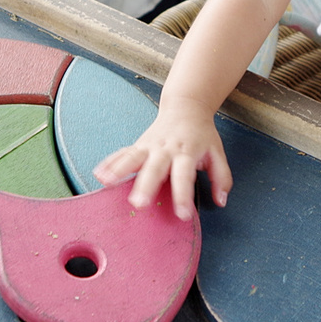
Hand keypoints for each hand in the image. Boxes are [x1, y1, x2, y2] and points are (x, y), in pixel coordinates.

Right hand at [92, 101, 231, 219]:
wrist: (186, 107)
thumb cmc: (201, 134)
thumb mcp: (217, 153)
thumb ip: (221, 177)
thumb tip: (221, 200)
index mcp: (187, 152)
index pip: (184, 176)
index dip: (183, 195)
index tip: (182, 214)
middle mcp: (166, 149)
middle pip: (154, 168)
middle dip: (146, 186)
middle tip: (139, 204)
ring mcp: (149, 146)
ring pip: (132, 157)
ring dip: (119, 170)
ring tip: (107, 183)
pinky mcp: (138, 144)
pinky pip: (122, 153)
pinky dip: (110, 163)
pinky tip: (99, 174)